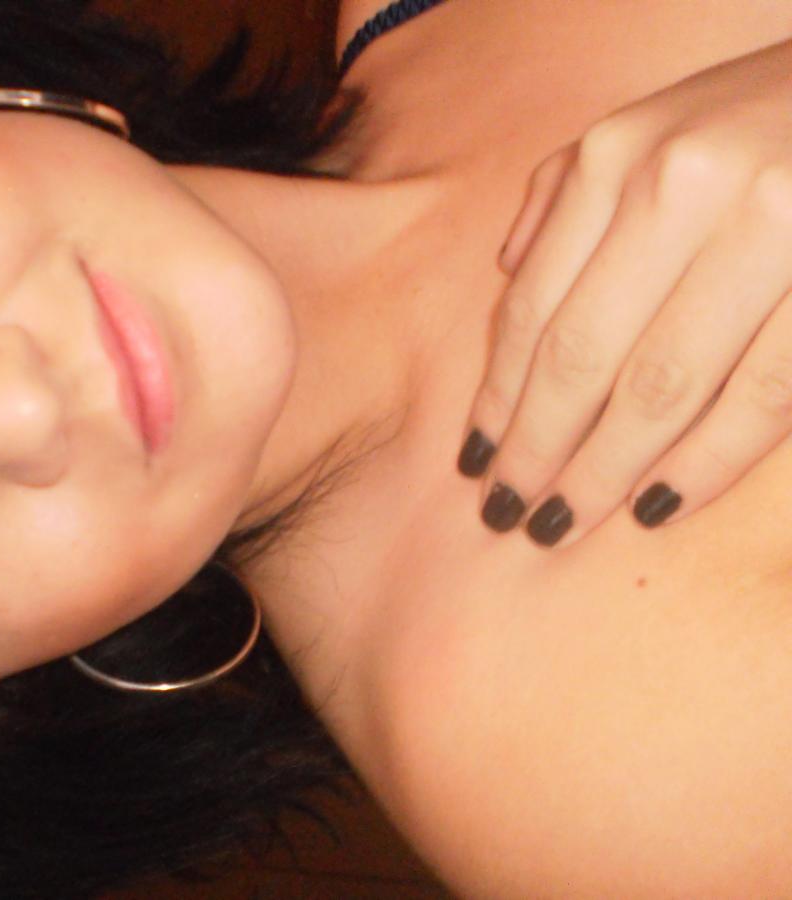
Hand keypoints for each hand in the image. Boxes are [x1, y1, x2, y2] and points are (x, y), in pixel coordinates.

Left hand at [459, 38, 791, 546]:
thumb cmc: (752, 118)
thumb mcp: (648, 129)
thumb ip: (569, 191)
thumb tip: (505, 270)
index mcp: (618, 156)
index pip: (533, 307)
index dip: (499, 397)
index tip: (475, 459)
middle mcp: (682, 188)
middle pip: (582, 356)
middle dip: (537, 448)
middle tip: (506, 512)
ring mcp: (769, 231)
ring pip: (662, 385)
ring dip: (603, 471)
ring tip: (560, 524)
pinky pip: (761, 395)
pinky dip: (706, 462)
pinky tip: (658, 505)